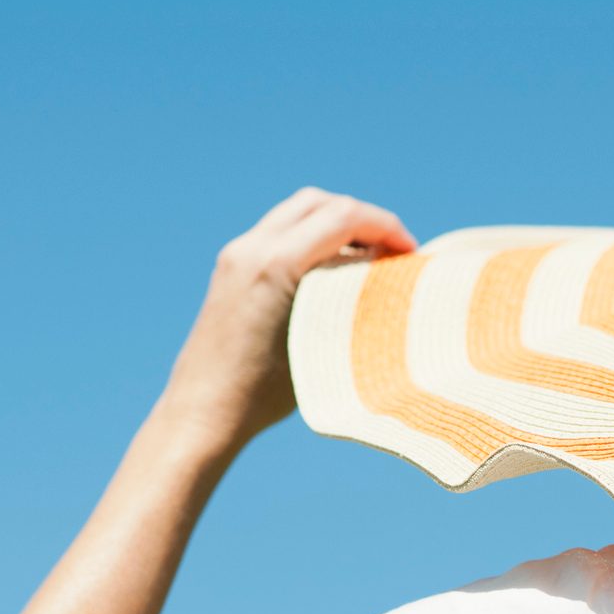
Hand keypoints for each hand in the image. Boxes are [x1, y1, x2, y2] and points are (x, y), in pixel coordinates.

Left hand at [163, 188, 416, 449]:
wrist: (202, 411)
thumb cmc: (264, 393)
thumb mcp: (320, 341)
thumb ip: (350, 298)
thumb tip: (384, 274)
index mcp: (276, 264)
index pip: (344, 217)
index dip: (386, 227)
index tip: (410, 252)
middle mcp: (252, 249)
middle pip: (321, 203)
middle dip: (364, 219)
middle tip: (393, 250)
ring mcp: (237, 254)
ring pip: (299, 211)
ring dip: (338, 223)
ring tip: (367, 256)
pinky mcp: (230, 266)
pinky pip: (280, 231)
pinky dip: (313, 236)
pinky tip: (332, 270)